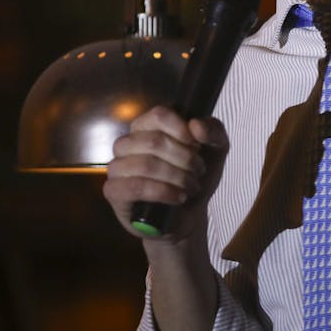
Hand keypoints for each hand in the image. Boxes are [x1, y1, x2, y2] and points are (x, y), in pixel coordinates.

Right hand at [103, 106, 228, 243]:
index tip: (198, 146)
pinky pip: (136, 187)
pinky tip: (178, 197)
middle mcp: (127, 144)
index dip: (181, 130)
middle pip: (154, 141)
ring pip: (145, 164)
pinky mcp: (114, 191)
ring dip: (177, 177)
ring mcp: (117, 167)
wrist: (188, 215)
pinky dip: (163, 192)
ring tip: (191, 187)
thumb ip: (214, 131)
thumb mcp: (216, 151)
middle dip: (185, 159)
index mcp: (148, 127)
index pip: (158, 115)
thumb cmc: (196, 177)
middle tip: (198, 172)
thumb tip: (196, 124)